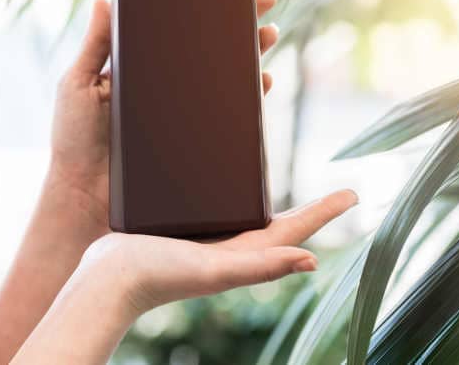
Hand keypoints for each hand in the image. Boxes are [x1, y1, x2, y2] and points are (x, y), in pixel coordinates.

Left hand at [47, 0, 280, 227]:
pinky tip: (263, 83)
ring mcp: (184, 114)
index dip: (202, 8)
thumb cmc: (73, 141)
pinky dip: (250, 98)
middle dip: (240, 25)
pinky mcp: (196, 139)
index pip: (178, 29)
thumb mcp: (77, 85)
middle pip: (210, 48)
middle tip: (264, 4)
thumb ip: (93, 46)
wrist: (86, 197)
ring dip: (252, 54)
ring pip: (225, 77)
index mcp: (140, 67)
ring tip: (268, 37)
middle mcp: (167, 87)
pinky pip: (228, 115)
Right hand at [79, 189, 357, 315]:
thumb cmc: (158, 276)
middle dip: (308, 208)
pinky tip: (220, 178)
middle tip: (332, 190)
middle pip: (280, 221)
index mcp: (244, 253)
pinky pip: (214, 206)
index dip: (325, 211)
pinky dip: (227, 192)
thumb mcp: (213, 269)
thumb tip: (312, 260)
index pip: (296, 229)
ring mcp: (206, 238)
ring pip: (247, 212)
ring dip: (270, 197)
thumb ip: (260, 266)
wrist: (105, 281)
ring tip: (287, 180)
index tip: (353, 193)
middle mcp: (230, 245)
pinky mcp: (181, 227)